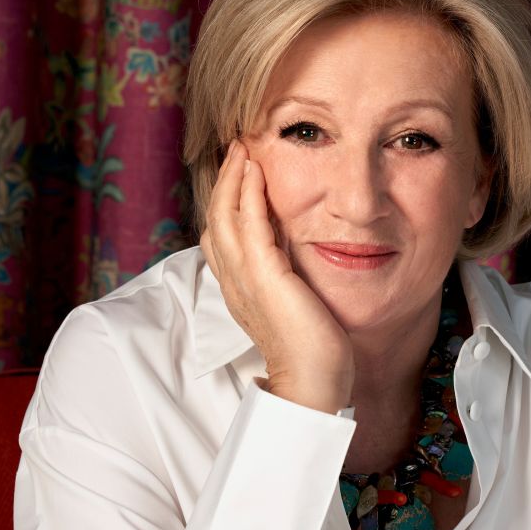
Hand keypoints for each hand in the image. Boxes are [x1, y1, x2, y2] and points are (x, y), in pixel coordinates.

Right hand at [201, 140, 354, 413]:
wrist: (314, 383)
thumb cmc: (312, 351)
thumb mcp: (293, 305)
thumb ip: (286, 279)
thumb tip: (295, 256)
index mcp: (240, 288)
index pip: (221, 234)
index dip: (227, 199)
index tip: (241, 170)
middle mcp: (235, 282)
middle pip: (216, 218)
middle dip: (226, 179)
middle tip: (239, 147)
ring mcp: (246, 280)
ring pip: (225, 216)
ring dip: (234, 177)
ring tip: (244, 147)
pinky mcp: (265, 278)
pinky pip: (250, 226)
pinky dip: (250, 194)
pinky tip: (257, 171)